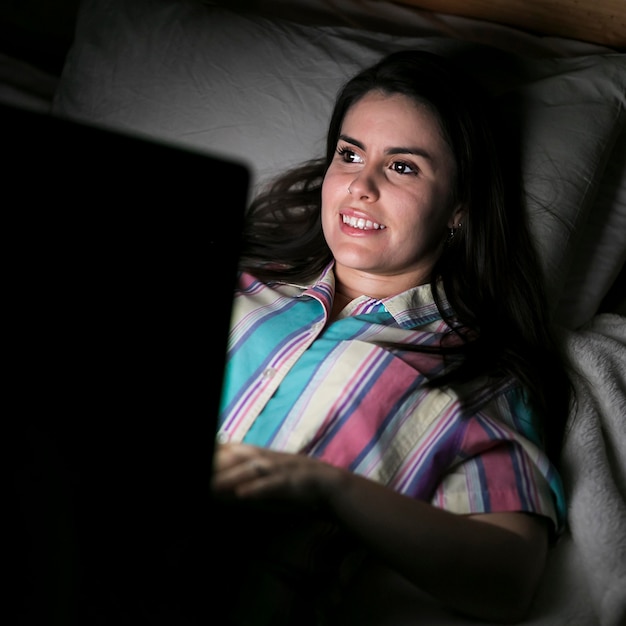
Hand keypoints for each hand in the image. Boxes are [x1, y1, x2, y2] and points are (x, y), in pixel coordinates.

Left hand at [211, 442, 342, 509]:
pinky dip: (256, 489)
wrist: (329, 485)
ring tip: (211, 485)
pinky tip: (241, 494)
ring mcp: (278, 468)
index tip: (203, 455)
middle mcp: (266, 458)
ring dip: (229, 476)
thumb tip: (218, 487)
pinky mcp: (290, 481)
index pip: (229, 449)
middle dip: (217, 461)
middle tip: (201, 470)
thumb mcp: (266, 477)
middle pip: (235, 456)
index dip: (215, 451)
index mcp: (258, 455)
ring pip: (250, 469)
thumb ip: (242, 480)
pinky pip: (271, 485)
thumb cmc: (292, 483)